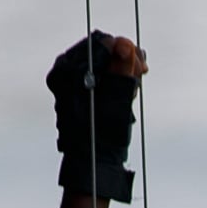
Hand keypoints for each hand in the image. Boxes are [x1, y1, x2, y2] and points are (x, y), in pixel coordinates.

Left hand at [49, 31, 144, 200]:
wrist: (92, 164)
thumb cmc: (103, 137)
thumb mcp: (117, 100)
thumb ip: (121, 70)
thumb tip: (124, 43)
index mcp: (67, 70)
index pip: (101, 43)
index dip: (126, 51)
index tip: (142, 69)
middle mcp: (64, 71)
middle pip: (102, 50)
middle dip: (125, 61)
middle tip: (140, 77)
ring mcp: (69, 79)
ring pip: (104, 61)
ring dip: (123, 71)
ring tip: (132, 89)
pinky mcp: (78, 89)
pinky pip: (101, 72)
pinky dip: (116, 79)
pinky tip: (126, 92)